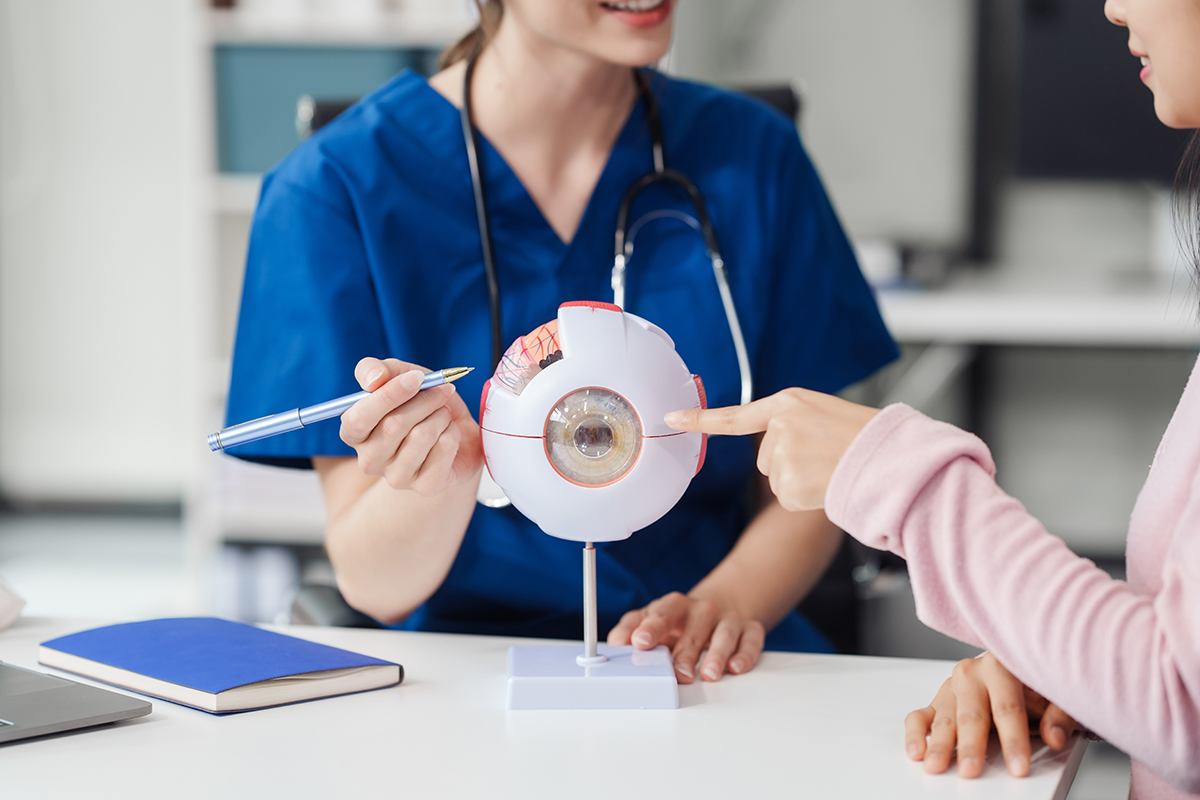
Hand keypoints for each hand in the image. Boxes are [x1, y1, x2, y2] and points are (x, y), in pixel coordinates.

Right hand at [339, 358, 482, 496]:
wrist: (457, 433)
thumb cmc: (421, 404)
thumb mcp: (400, 376)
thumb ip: (376, 370)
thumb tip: (374, 379)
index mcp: (354, 433)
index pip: (358, 418)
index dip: (389, 395)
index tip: (416, 378)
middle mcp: (369, 460)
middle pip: (393, 425)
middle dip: (425, 400)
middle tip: (442, 391)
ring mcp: (396, 477)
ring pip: (422, 435)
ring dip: (440, 416)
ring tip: (443, 415)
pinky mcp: (425, 486)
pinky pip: (444, 448)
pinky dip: (453, 432)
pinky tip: (449, 434)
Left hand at [606, 592, 764, 683]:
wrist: (715, 609)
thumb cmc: (677, 621)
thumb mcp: (651, 620)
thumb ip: (631, 629)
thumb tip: (614, 644)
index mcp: (673, 606)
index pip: (661, 613)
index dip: (651, 627)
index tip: (640, 642)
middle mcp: (701, 610)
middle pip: (693, 629)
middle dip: (685, 652)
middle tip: (679, 672)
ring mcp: (727, 619)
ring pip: (723, 635)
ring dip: (716, 655)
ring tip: (709, 674)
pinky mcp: (749, 630)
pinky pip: (751, 641)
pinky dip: (745, 654)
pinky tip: (736, 667)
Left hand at [664, 388, 878, 511]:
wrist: (892, 458)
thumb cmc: (865, 436)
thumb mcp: (824, 414)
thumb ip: (792, 424)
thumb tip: (774, 451)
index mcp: (789, 402)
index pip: (734, 415)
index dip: (699, 419)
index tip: (670, 419)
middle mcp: (780, 427)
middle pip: (765, 456)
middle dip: (789, 460)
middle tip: (824, 456)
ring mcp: (782, 456)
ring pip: (777, 477)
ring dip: (800, 478)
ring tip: (830, 467)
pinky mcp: (789, 485)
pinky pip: (787, 497)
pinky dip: (806, 496)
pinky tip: (827, 484)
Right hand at [907, 652, 1077, 777]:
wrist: (1014, 664)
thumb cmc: (1033, 682)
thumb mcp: (1055, 694)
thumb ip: (1059, 716)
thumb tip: (1056, 737)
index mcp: (1000, 667)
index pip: (1006, 707)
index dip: (1013, 739)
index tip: (1018, 766)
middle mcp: (971, 674)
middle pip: (971, 715)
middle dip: (970, 745)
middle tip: (970, 769)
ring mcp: (951, 687)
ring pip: (944, 718)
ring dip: (939, 744)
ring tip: (936, 765)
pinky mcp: (938, 701)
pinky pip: (919, 716)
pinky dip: (915, 733)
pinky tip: (917, 751)